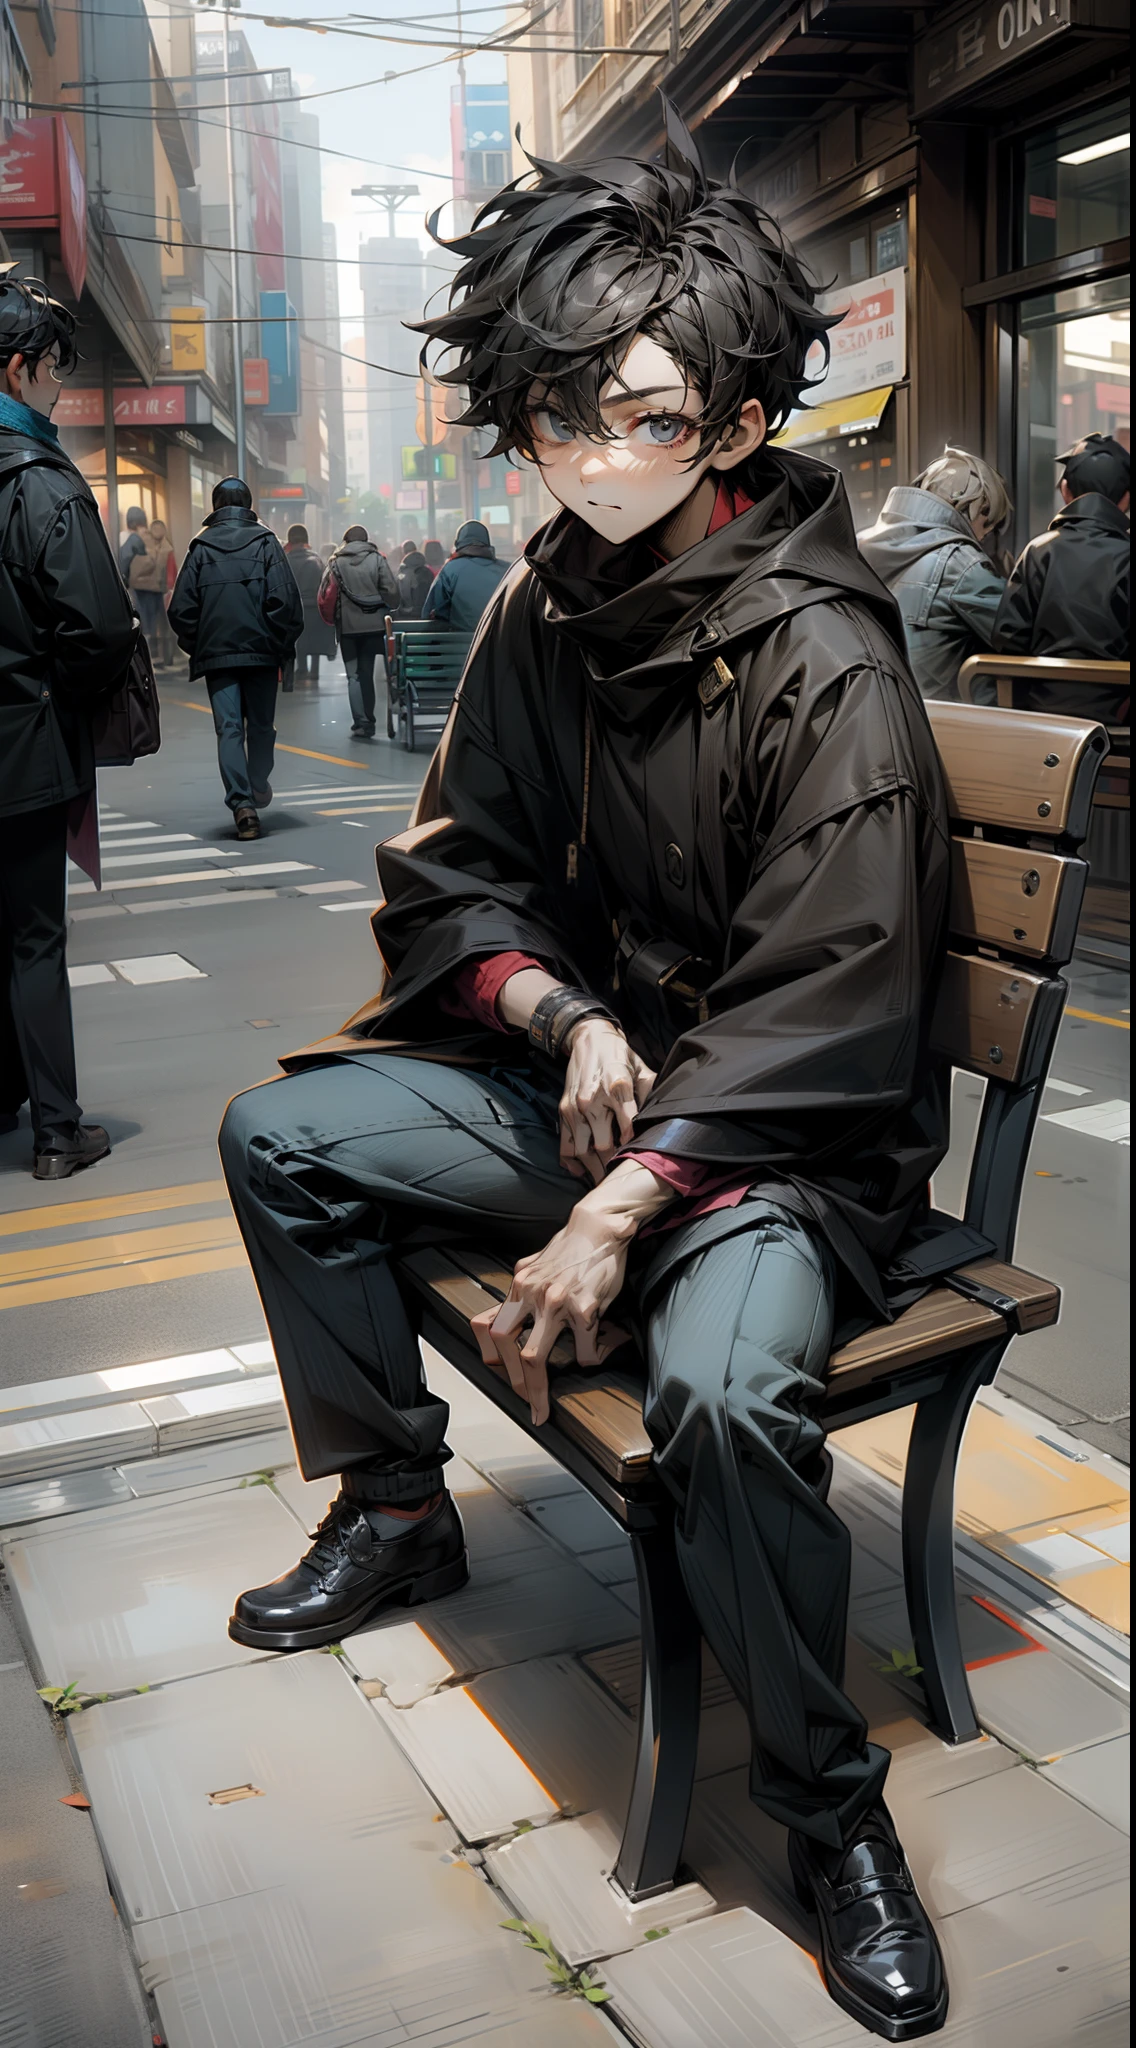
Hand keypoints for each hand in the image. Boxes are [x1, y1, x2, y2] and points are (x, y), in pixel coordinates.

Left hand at [470, 1160, 673, 1423]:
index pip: (489, 1326)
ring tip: (542, 1406)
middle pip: (507, 1348)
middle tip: (524, 1402)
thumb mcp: (534, 1267)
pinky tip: (599, 1350)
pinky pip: (583, 1352)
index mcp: (518, 1286)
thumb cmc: (570, 1250)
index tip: (498, 1373)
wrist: (598, 1229)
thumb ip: (520, 1293)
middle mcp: (531, 1294)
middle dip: (512, 1382)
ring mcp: (556, 1303)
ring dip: (536, 1390)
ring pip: (533, 1358)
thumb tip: (499, 1318)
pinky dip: (590, 1358)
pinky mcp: (584, 1310)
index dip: (490, 1356)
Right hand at [560, 1020, 655, 1184]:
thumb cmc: (619, 1055)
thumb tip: (657, 1121)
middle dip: (613, 1165)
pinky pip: (565, 1145)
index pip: (627, 1128)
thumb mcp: (641, 1069)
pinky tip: (581, 1170)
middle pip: (603, 1146)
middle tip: (622, 1178)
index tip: (638, 1158)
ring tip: (603, 1179)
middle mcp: (593, 1099)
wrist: (588, 1037)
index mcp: (618, 1087)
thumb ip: (649, 1094)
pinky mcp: (563, 1110)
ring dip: (593, 1169)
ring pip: (582, 1151)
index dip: (633, 1147)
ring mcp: (575, 1107)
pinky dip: (571, 1163)